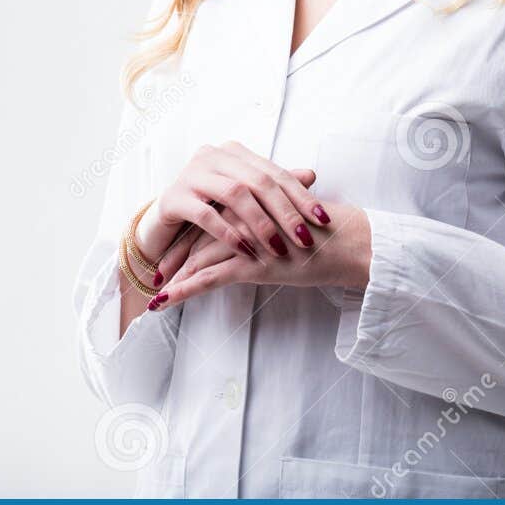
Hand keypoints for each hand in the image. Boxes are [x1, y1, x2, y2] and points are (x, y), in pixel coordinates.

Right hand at [147, 141, 332, 261]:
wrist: (164, 222)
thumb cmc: (210, 207)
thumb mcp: (244, 197)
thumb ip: (273, 186)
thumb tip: (312, 174)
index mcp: (235, 153)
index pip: (275, 173)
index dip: (301, 196)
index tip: (322, 219)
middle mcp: (213, 156)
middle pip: (259, 182)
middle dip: (286, 212)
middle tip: (305, 238)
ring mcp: (191, 174)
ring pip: (235, 195)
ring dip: (260, 224)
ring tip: (278, 248)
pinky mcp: (173, 197)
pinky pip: (206, 214)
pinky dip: (229, 233)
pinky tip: (246, 250)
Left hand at [148, 195, 371, 309]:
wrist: (349, 242)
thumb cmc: (328, 234)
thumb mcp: (294, 222)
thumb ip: (274, 220)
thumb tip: (261, 232)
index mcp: (253, 203)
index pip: (212, 219)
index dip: (190, 237)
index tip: (174, 252)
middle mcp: (245, 217)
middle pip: (199, 237)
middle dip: (176, 258)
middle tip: (156, 275)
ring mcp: (248, 240)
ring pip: (199, 259)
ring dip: (175, 277)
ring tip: (155, 293)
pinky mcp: (253, 264)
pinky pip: (210, 279)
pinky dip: (184, 291)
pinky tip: (165, 302)